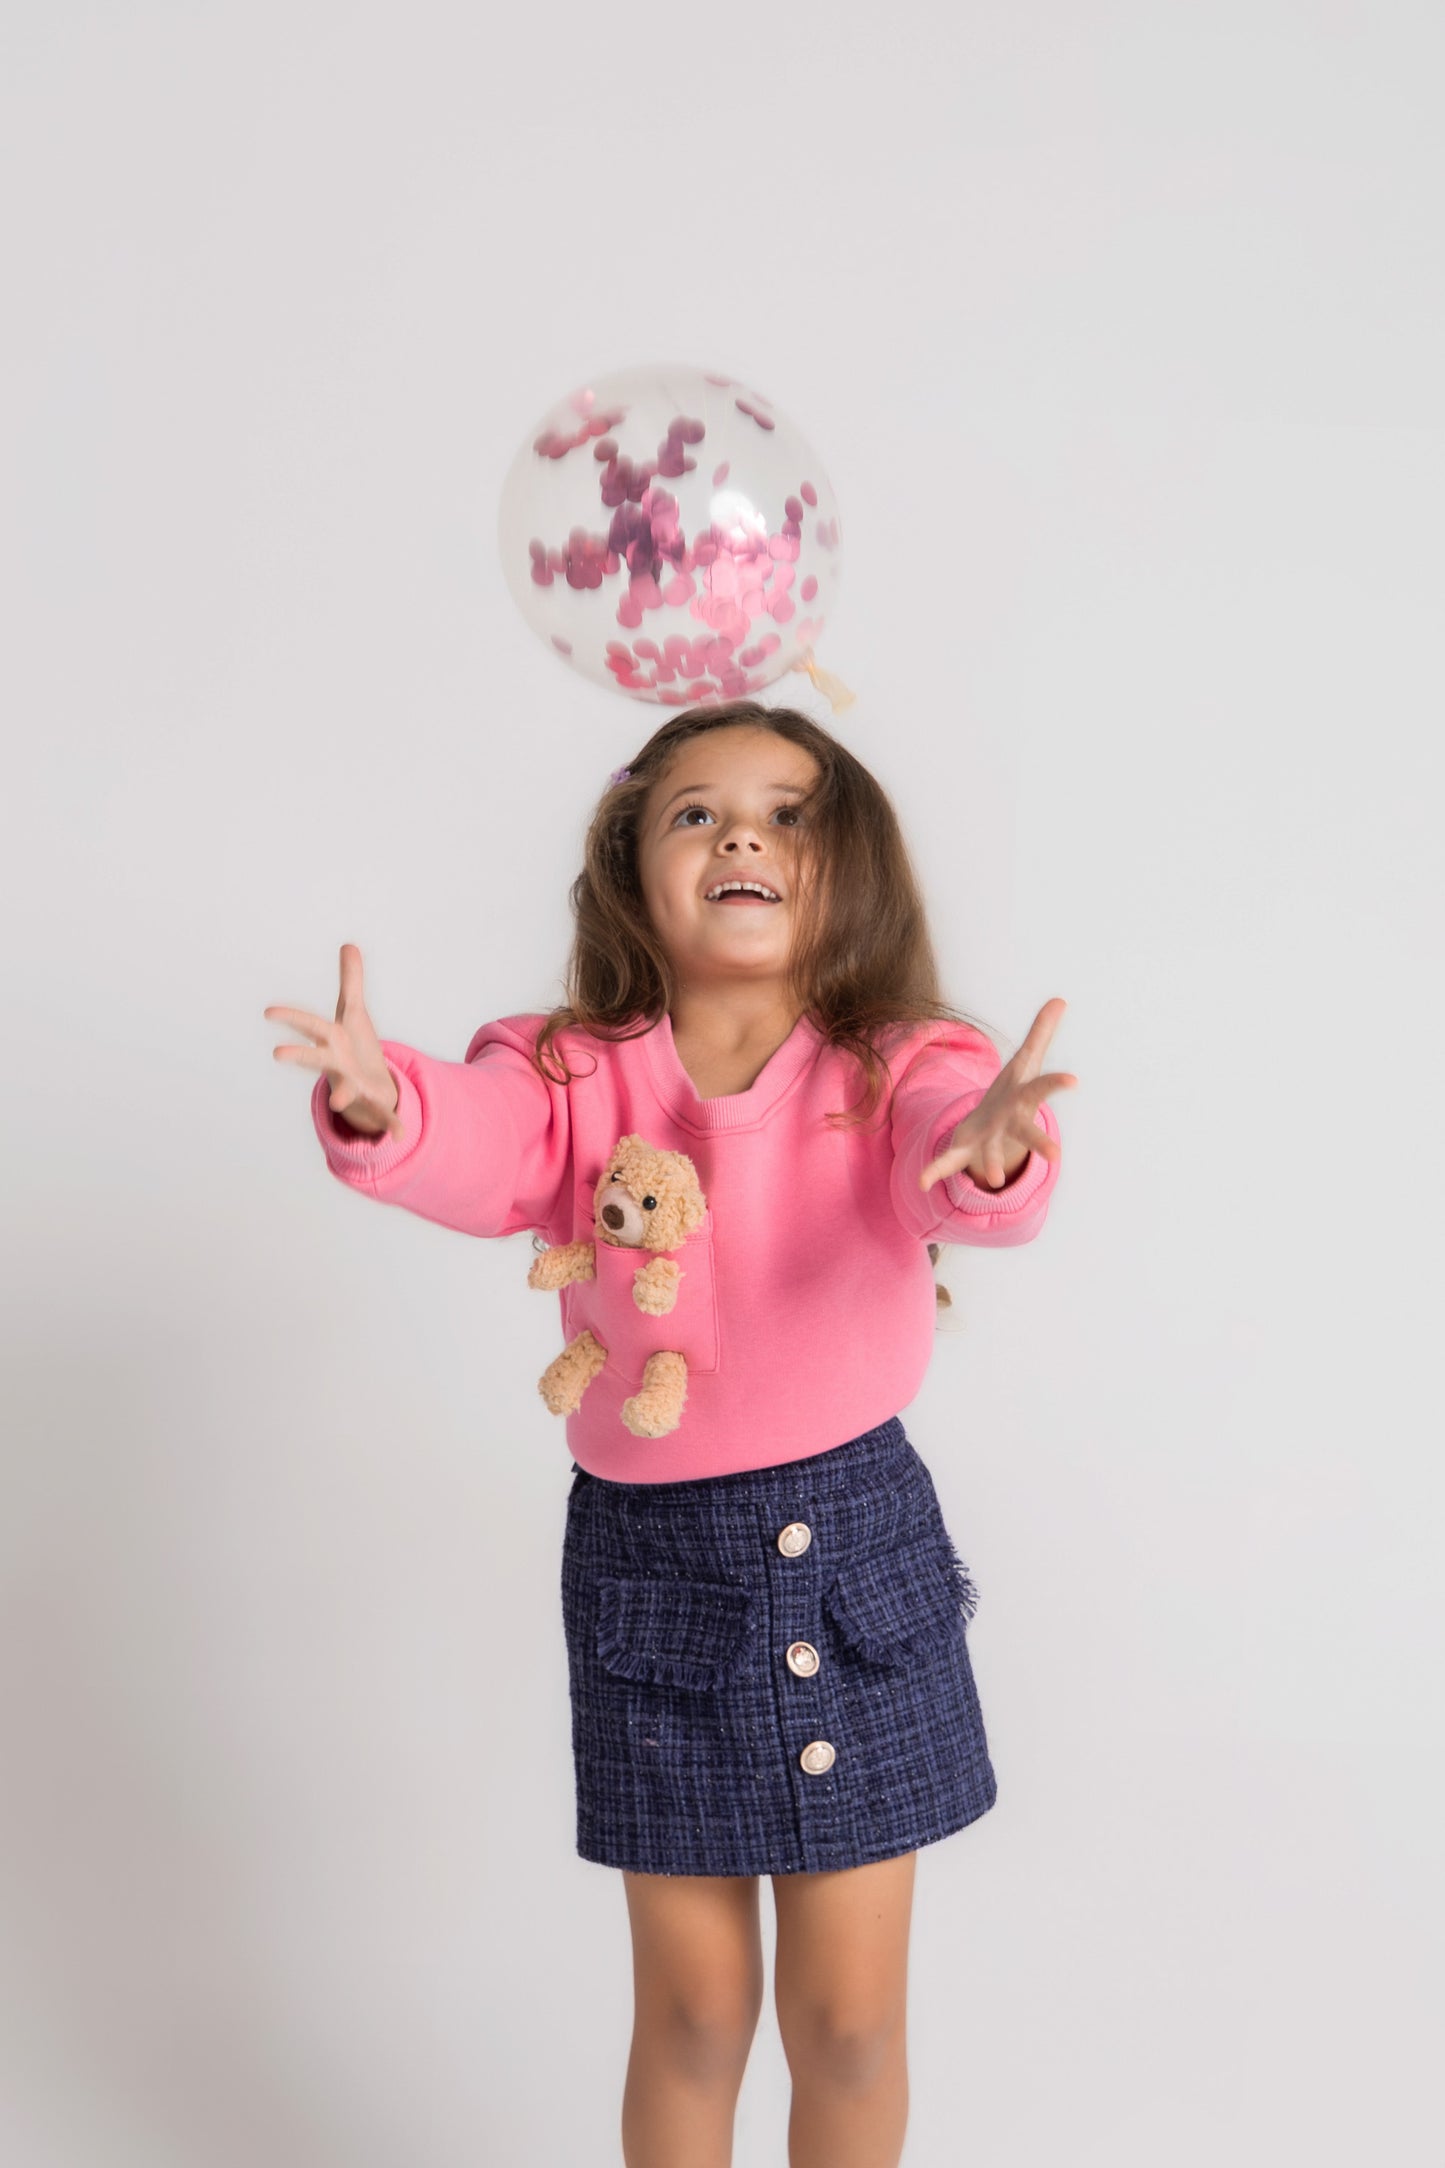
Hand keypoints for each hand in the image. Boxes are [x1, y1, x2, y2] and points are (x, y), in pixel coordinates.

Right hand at [264, 943, 404, 1139]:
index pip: (310, 1025)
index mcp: (332, 1041)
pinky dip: (391, 1124)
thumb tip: (349, 944)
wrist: (366, 1089)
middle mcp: (337, 1064)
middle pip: (316, 1058)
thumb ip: (352, 980)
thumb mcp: (355, 1011)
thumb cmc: (354, 1048)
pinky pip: (382, 1116)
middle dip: (300, 1055)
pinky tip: (399, 1134)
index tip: (268, 1011)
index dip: (291, 1017)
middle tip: (277, 1053)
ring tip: (338, 1102)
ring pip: (344, 1090)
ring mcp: (353, 1084)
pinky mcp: (374, 1102)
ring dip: (341, 1095)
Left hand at [918, 997, 1076, 1192]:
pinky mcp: (964, 1150)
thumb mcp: (1026, 1061)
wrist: (992, 1131)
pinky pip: (950, 1162)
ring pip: (991, 1153)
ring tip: (995, 1178)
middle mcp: (1008, 1123)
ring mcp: (988, 1139)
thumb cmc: (1014, 1094)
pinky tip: (921, 1182)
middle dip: (1038, 1141)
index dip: (1056, 1082)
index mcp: (1021, 1098)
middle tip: (1056, 1155)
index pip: (1041, 1088)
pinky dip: (935, 1171)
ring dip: (993, 1164)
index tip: (1074, 1080)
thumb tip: (1059, 999)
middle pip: (1026, 1131)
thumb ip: (1040, 1032)